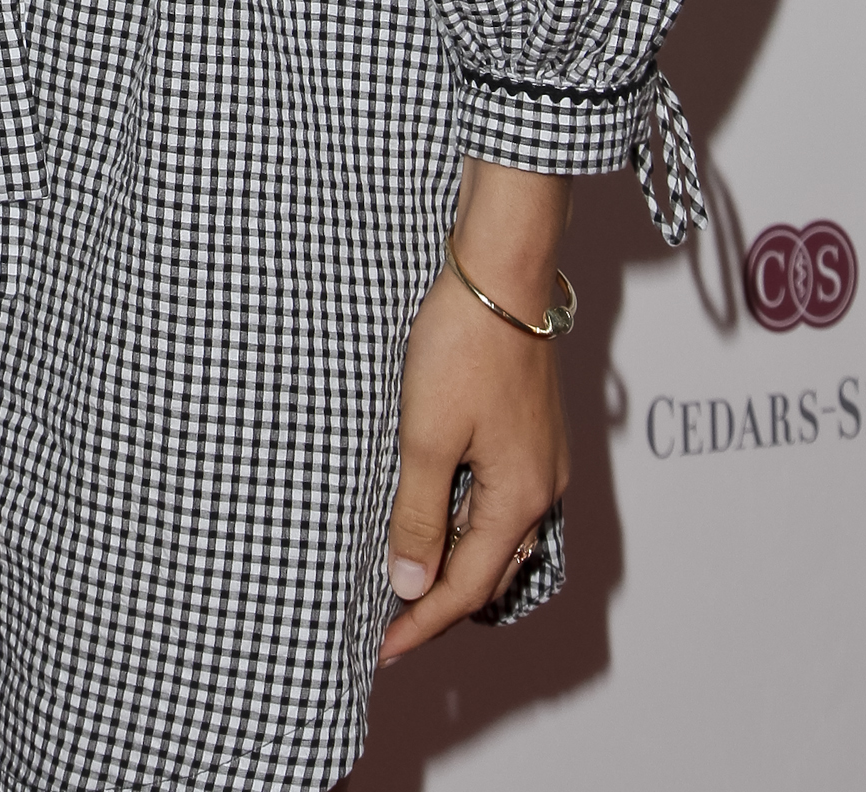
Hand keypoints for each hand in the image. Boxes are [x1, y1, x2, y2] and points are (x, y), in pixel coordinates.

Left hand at [379, 161, 571, 663]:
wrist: (499, 273)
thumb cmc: (464, 346)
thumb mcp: (427, 435)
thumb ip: (418, 513)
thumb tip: (411, 584)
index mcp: (519, 498)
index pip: (467, 588)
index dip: (422, 622)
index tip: (383, 650)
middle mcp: (541, 488)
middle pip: (489, 571)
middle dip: (439, 601)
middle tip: (387, 621)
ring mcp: (540, 460)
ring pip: (496, 537)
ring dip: (453, 562)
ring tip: (403, 576)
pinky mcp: (529, 433)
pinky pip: (499, 501)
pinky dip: (465, 522)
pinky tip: (433, 512)